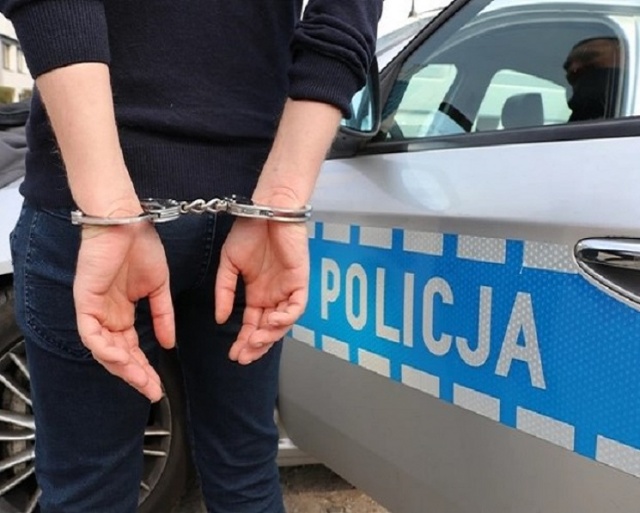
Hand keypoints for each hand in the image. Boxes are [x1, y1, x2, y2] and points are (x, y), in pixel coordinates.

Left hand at [74, 222, 174, 401]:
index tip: (159, 383)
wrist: (128, 222)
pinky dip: (105, 348)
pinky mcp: (85, 300)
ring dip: (122, 367)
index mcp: (122, 312)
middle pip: (118, 355)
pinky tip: (122, 358)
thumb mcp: (159, 288)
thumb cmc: (140, 247)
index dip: (145, 368)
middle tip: (151, 390)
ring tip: (141, 379)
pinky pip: (90, 333)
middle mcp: (107, 315)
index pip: (132, 348)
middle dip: (136, 375)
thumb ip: (163, 316)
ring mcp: (94, 309)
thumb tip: (170, 342)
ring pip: (103, 350)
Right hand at [215, 218, 308, 363]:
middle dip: (256, 345)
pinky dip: (285, 317)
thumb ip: (224, 292)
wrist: (265, 210)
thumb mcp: (228, 264)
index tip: (233, 354)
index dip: (244, 341)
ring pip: (283, 322)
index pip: (252, 324)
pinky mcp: (300, 281)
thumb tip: (221, 319)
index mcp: (257, 293)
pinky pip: (296, 306)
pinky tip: (271, 321)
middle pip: (268, 329)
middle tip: (243, 357)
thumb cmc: (249, 232)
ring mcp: (287, 289)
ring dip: (269, 335)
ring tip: (254, 342)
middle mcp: (273, 295)